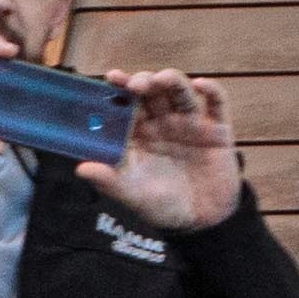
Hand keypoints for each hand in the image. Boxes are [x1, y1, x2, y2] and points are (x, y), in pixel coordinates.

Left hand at [83, 68, 243, 232]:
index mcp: (138, 135)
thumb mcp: (133, 195)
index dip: (119, 90)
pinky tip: (200, 84)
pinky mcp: (217, 130)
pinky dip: (211, 90)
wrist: (202, 220)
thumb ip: (109, 181)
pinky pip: (217, 104)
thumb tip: (81, 169)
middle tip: (136, 84)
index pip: (126, 106)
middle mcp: (162, 124)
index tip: (111, 77)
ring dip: (173, 81)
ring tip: (163, 79)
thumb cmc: (162, 206)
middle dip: (144, 82)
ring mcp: (190, 124)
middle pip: (152, 93)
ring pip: (181, 93)